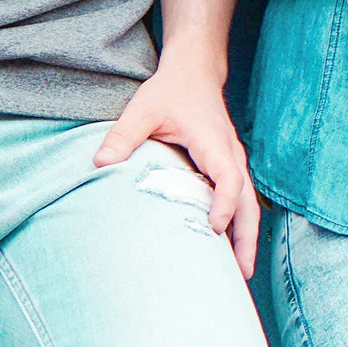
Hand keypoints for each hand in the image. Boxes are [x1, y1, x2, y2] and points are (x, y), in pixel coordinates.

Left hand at [94, 56, 258, 278]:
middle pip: (248, 201)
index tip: (213, 228)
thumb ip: (123, 135)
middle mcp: (231, 155)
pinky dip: (239, 223)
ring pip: (249, 203)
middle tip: (242, 273)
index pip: (228, 178)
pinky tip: (229, 245)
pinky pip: (240, 198)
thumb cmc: (171, 90)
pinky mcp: (229, 165)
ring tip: (241, 271)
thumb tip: (98, 163)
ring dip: (246, 236)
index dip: (223, 204)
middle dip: (247, 237)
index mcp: (214, 143)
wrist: (194, 73)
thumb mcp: (143, 109)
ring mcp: (234, 161)